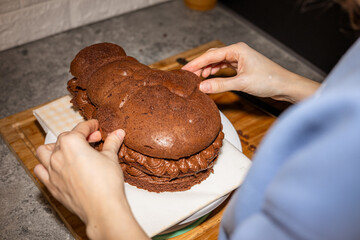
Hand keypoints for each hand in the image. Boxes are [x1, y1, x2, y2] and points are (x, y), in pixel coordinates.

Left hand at [34, 120, 147, 239]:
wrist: (102, 208)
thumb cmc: (107, 183)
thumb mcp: (111, 158)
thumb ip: (112, 143)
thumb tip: (118, 133)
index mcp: (72, 143)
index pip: (81, 128)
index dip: (90, 125)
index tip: (95, 126)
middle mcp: (58, 155)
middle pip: (65, 138)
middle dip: (79, 136)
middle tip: (93, 140)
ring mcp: (52, 170)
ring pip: (44, 152)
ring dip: (55, 147)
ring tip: (68, 150)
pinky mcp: (51, 185)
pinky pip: (40, 170)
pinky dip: (46, 166)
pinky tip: (57, 167)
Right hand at [182, 42, 319, 102]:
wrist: (284, 85)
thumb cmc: (268, 80)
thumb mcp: (242, 83)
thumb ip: (220, 85)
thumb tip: (202, 87)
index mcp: (237, 50)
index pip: (211, 55)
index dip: (196, 63)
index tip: (185, 69)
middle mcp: (237, 52)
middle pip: (213, 57)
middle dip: (200, 65)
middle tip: (188, 75)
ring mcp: (240, 59)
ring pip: (217, 62)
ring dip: (207, 69)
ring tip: (196, 78)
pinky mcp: (242, 67)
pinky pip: (224, 67)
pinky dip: (215, 72)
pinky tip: (209, 77)